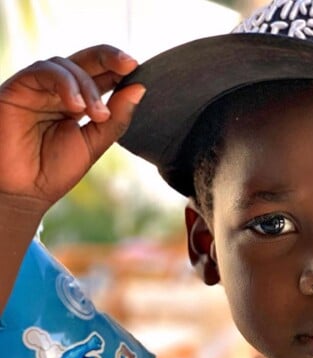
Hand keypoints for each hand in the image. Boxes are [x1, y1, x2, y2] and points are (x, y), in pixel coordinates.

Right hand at [0, 44, 144, 212]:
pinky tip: (78, 107)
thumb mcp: (94, 144)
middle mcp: (56, 91)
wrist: (24, 191)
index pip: (100, 76)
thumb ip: (116, 119)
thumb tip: (140, 89)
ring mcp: (37, 88)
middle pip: (84, 60)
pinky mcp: (18, 88)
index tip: (139, 70)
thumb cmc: (55, 171)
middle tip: (130, 65)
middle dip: (109, 58)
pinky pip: (43, 71)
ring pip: (66, 65)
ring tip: (98, 115)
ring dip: (87, 85)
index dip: (118, 69)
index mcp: (76, 103)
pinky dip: (65, 84)